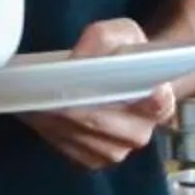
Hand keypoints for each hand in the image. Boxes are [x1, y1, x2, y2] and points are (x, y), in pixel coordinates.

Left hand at [21, 17, 177, 171]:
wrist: (118, 79)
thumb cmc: (124, 55)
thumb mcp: (120, 33)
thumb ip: (102, 39)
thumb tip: (78, 61)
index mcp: (160, 101)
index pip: (157, 104)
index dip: (132, 97)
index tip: (103, 84)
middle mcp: (141, 133)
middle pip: (101, 122)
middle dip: (69, 106)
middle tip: (43, 89)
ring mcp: (117, 151)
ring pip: (82, 137)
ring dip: (54, 119)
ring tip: (34, 98)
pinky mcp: (93, 161)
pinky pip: (68, 149)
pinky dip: (50, 131)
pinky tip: (37, 113)